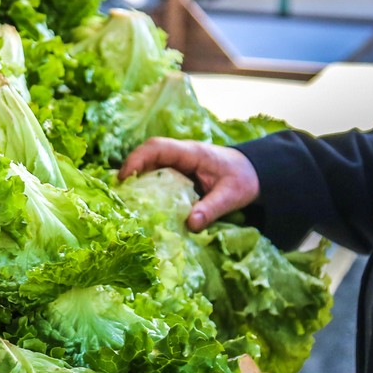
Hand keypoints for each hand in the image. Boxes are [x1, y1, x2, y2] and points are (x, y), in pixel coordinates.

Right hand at [118, 137, 259, 231]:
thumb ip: (212, 209)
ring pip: (150, 167)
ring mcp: (179, 164)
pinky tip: (142, 206)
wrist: (255, 172)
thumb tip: (191, 225)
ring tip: (124, 202)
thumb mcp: (231, 195)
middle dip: (130, 172)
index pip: (157, 147)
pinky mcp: (179, 175)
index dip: (137, 159)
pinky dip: (148, 189)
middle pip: (147, 156)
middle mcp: (181, 155)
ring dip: (136, 181)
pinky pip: (158, 178)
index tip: (125, 178)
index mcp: (192, 153)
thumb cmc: (244, 178)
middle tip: (117, 195)